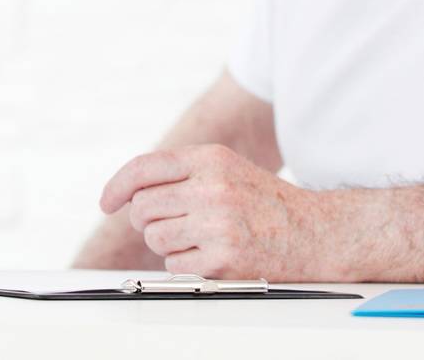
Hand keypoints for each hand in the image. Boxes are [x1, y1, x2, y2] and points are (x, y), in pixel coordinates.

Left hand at [98, 144, 312, 279]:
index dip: (117, 186)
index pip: (144, 168)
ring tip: (197, 238)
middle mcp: (212, 188)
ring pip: (154, 238)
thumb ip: (182, 173)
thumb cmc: (265, 202)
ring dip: (166, 243)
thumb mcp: (226, 168)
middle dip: (145, 219)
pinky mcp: (223, 260)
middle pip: (143, 207)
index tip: (107, 202)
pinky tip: (212, 254)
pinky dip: (186, 264)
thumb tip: (129, 191)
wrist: (316, 233)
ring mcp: (218, 225)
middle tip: (166, 223)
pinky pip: (175, 265)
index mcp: (210, 159)